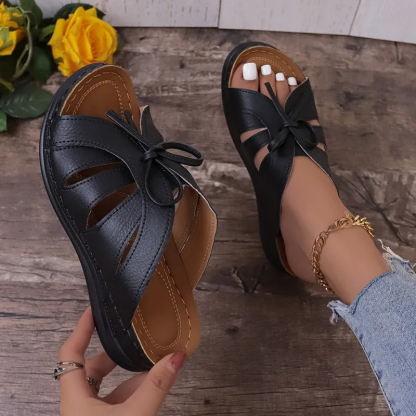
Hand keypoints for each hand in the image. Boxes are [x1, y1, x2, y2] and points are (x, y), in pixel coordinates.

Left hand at [58, 307, 185, 415]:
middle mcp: (77, 406)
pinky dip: (130, 393)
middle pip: (90, 368)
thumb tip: (177, 356)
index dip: (81, 329)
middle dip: (113, 353)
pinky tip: (149, 387)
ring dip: (126, 375)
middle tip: (129, 338)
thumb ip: (157, 385)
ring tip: (149, 362)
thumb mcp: (136, 414)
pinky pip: (112, 402)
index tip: (93, 310)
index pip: (70, 353)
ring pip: (104, 387)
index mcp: (75, 399)